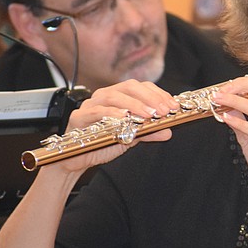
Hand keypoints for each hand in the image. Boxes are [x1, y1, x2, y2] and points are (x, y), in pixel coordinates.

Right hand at [49, 79, 177, 174]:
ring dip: (133, 104)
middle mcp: (104, 96)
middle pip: (128, 86)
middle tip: (163, 111)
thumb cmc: (101, 143)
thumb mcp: (130, 137)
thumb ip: (148, 132)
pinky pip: (96, 111)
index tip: (172, 106)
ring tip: (148, 115)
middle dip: (149, 97)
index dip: (158, 94)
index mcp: (118, 96)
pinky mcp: (79, 117)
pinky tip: (125, 119)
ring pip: (113, 96)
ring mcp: (90, 104)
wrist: (76, 160)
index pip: (141, 87)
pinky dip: (112, 113)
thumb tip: (168, 131)